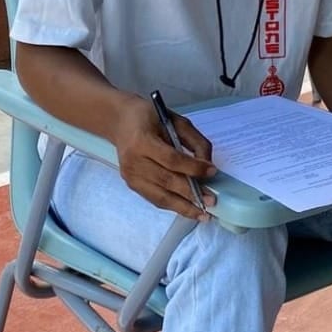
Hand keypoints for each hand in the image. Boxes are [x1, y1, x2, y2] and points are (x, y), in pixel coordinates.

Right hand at [111, 97, 215, 219]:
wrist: (119, 121)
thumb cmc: (150, 117)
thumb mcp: (177, 121)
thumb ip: (195, 142)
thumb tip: (208, 165)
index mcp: (142, 140)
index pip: (171, 159)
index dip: (193, 168)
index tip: (212, 171)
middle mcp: (134, 161)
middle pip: (166, 181)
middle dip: (191, 193)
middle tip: (212, 200)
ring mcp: (130, 176)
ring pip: (160, 196)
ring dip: (183, 207)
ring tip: (202, 214)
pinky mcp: (131, 184)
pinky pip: (154, 198)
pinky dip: (172, 205)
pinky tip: (187, 209)